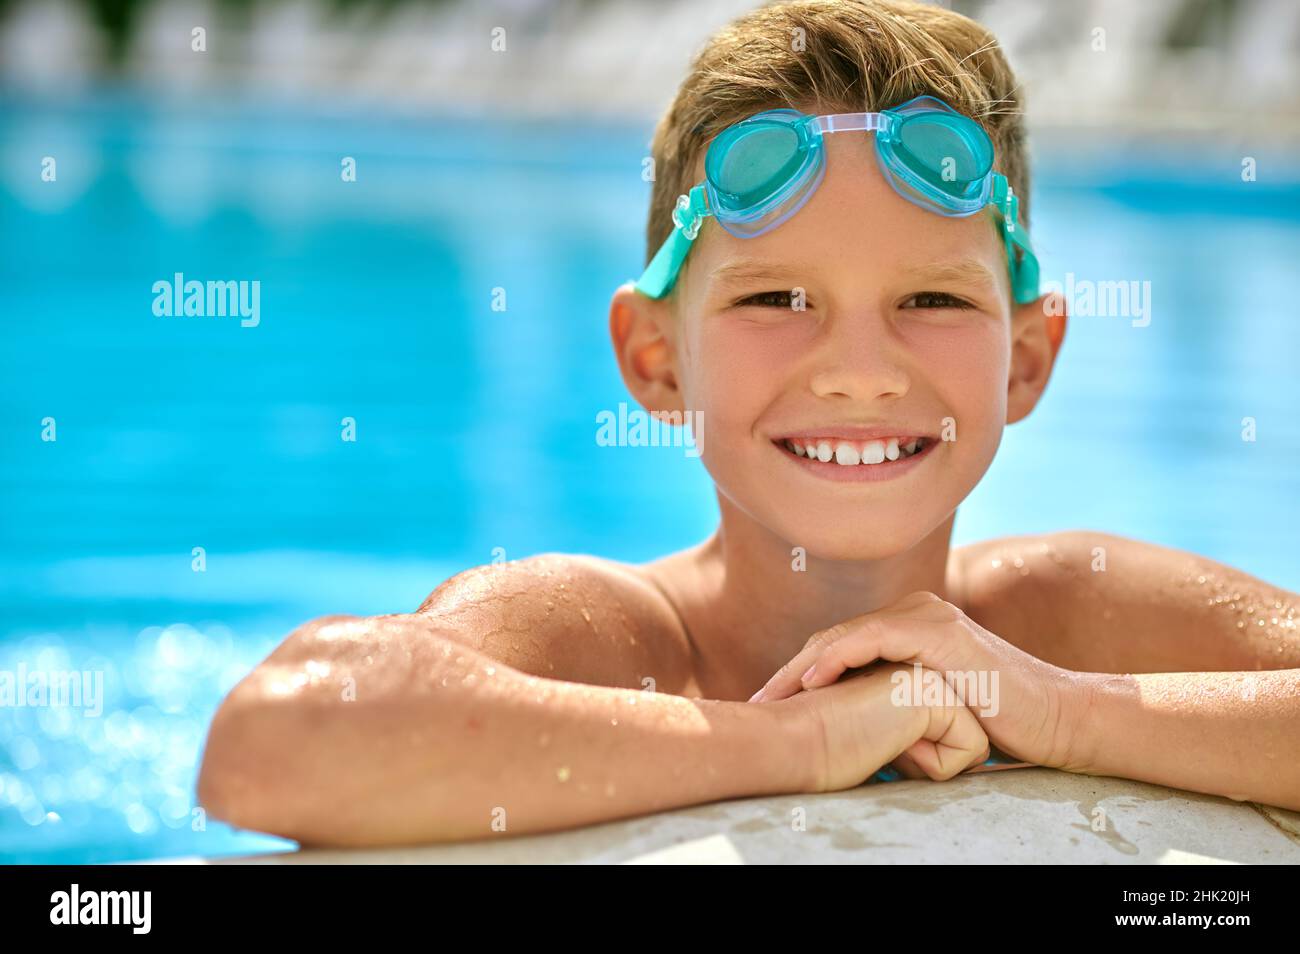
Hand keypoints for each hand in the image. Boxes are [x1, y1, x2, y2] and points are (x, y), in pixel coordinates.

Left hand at [750, 591, 1094, 771]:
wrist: (1055, 720)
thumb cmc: (997, 724)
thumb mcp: (931, 708)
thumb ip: (894, 701)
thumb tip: (849, 727)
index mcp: (909, 625)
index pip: (838, 644)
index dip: (797, 672)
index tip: (766, 704)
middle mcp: (915, 611)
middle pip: (833, 637)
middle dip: (789, 671)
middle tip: (754, 702)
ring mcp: (928, 617)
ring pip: (845, 635)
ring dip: (800, 666)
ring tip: (769, 695)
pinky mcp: (939, 632)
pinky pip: (873, 639)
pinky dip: (837, 658)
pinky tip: (810, 681)